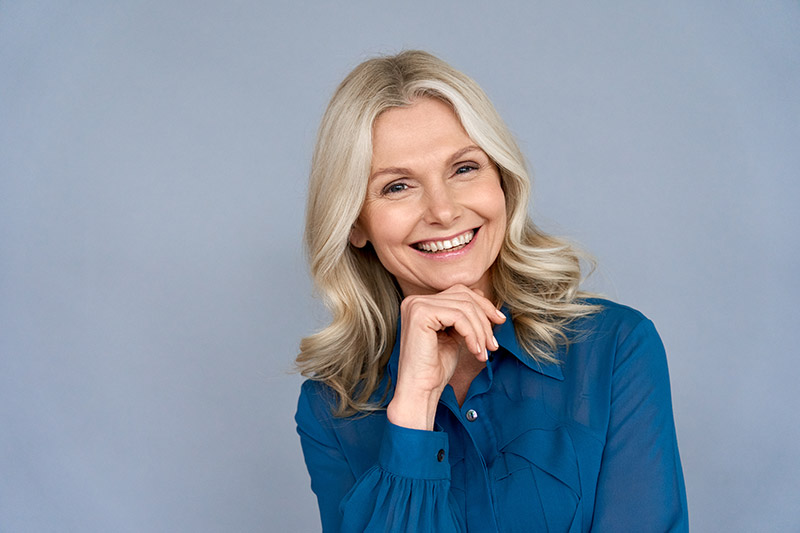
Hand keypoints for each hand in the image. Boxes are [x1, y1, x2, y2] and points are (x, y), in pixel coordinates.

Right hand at [386, 285, 505, 429]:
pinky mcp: (420, 314)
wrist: (420, 391)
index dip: (483, 306)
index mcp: (421, 303)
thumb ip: (463, 316)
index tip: (499, 322)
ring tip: (485, 351)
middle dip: (485, 319)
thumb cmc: (436, 368)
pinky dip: (473, 335)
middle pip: (464, 296)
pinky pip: (459, 317)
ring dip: (481, 331)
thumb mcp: (454, 335)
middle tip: (493, 343)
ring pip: (464, 307)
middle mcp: (415, 300)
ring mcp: (416, 306)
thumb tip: (484, 298)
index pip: (460, 292)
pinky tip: (476, 352)